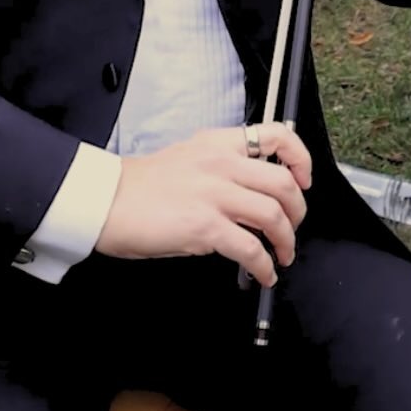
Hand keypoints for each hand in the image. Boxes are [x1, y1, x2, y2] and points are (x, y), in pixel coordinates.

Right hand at [96, 123, 311, 285]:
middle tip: (294, 226)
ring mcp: (215, 195)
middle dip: (298, 211)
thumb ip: (221, 165)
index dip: (300, 158)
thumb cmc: (140, 186)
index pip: (276, 135)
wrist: (107, 202)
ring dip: (286, 242)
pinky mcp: (206, 227)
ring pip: (274, 216)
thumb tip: (251, 190)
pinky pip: (252, 249)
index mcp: (218, 143)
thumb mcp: (187, 157)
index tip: (304, 179)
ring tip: (283, 255)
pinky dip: (264, 266)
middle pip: (284, 183)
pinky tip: (262, 274)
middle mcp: (222, 163)